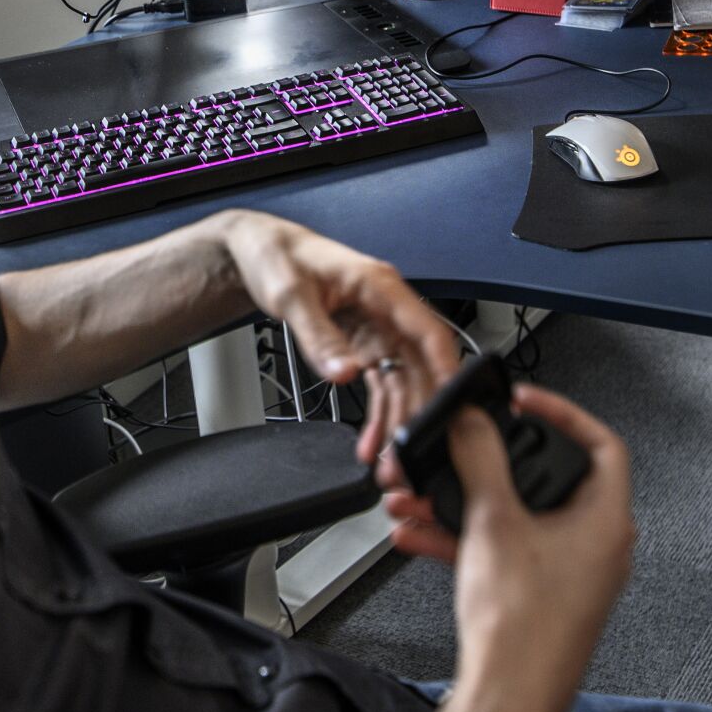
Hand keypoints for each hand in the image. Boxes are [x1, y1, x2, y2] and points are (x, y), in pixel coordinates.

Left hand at [214, 211, 458, 478]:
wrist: (259, 250)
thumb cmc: (277, 256)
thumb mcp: (292, 295)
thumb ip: (319, 337)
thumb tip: (344, 373)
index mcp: (379, 286)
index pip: (427, 330)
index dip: (445, 368)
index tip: (452, 405)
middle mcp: (386, 309)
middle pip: (419, 366)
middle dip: (417, 412)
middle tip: (406, 453)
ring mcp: (377, 329)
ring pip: (402, 381)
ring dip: (397, 421)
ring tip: (387, 460)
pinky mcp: (363, 344)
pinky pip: (381, 383)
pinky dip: (378, 412)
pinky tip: (372, 440)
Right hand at [389, 385, 634, 711]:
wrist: (510, 696)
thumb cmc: (524, 626)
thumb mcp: (493, 522)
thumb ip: (481, 461)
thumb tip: (475, 424)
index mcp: (605, 521)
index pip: (603, 444)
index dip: (565, 413)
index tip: (526, 403)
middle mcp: (595, 545)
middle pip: (546, 479)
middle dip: (488, 466)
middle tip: (462, 449)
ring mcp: (569, 571)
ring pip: (516, 517)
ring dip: (463, 503)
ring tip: (421, 497)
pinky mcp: (541, 592)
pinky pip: (503, 548)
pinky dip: (466, 537)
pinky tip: (422, 534)